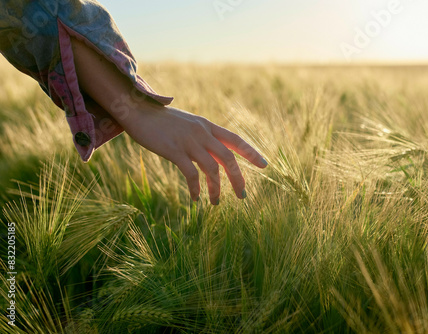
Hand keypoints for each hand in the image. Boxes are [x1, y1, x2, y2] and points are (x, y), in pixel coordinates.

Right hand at [122, 104, 267, 204]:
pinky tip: (196, 198)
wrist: (137, 111)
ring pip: (212, 168)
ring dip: (216, 189)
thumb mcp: (188, 125)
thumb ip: (203, 138)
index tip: (264, 165)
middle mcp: (202, 132)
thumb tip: (217, 157)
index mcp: (207, 126)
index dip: (251, 153)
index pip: (235, 140)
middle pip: (228, 158)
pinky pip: (191, 174)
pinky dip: (196, 188)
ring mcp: (188, 141)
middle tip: (242, 196)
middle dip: (238, 179)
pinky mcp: (173, 150)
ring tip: (216, 202)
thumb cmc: (163, 121)